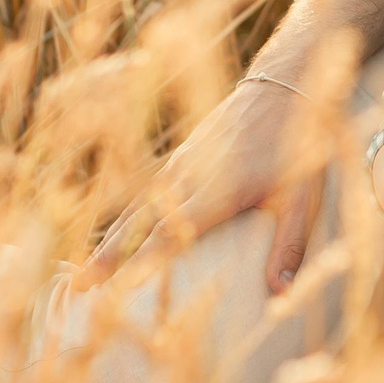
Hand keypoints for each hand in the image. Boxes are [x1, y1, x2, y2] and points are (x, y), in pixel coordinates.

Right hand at [84, 75, 320, 291]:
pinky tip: (111, 243)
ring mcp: (180, 165)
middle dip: (110, 256)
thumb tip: (280, 293)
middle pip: (142, 222)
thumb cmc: (297, 146)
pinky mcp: (179, 160)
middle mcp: (191, 176)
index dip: (148, 258)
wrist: (281, 89)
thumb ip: (291, 243)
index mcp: (222, 188)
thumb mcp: (304, 195)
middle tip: (79, 288)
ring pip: (136, 208)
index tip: (122, 287)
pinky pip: (144, 195)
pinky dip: (123, 221)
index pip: (176, 228)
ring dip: (109, 242)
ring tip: (83, 277)